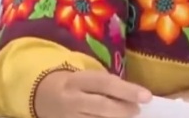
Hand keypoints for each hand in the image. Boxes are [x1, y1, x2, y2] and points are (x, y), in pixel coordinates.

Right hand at [33, 70, 151, 117]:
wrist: (41, 97)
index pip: (105, 84)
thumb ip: (107, 85)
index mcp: (77, 81)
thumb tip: (135, 96)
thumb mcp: (86, 78)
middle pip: (101, 106)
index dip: (127, 90)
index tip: (147, 97)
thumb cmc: (74, 85)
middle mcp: (71, 100)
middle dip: (123, 110)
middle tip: (137, 110)